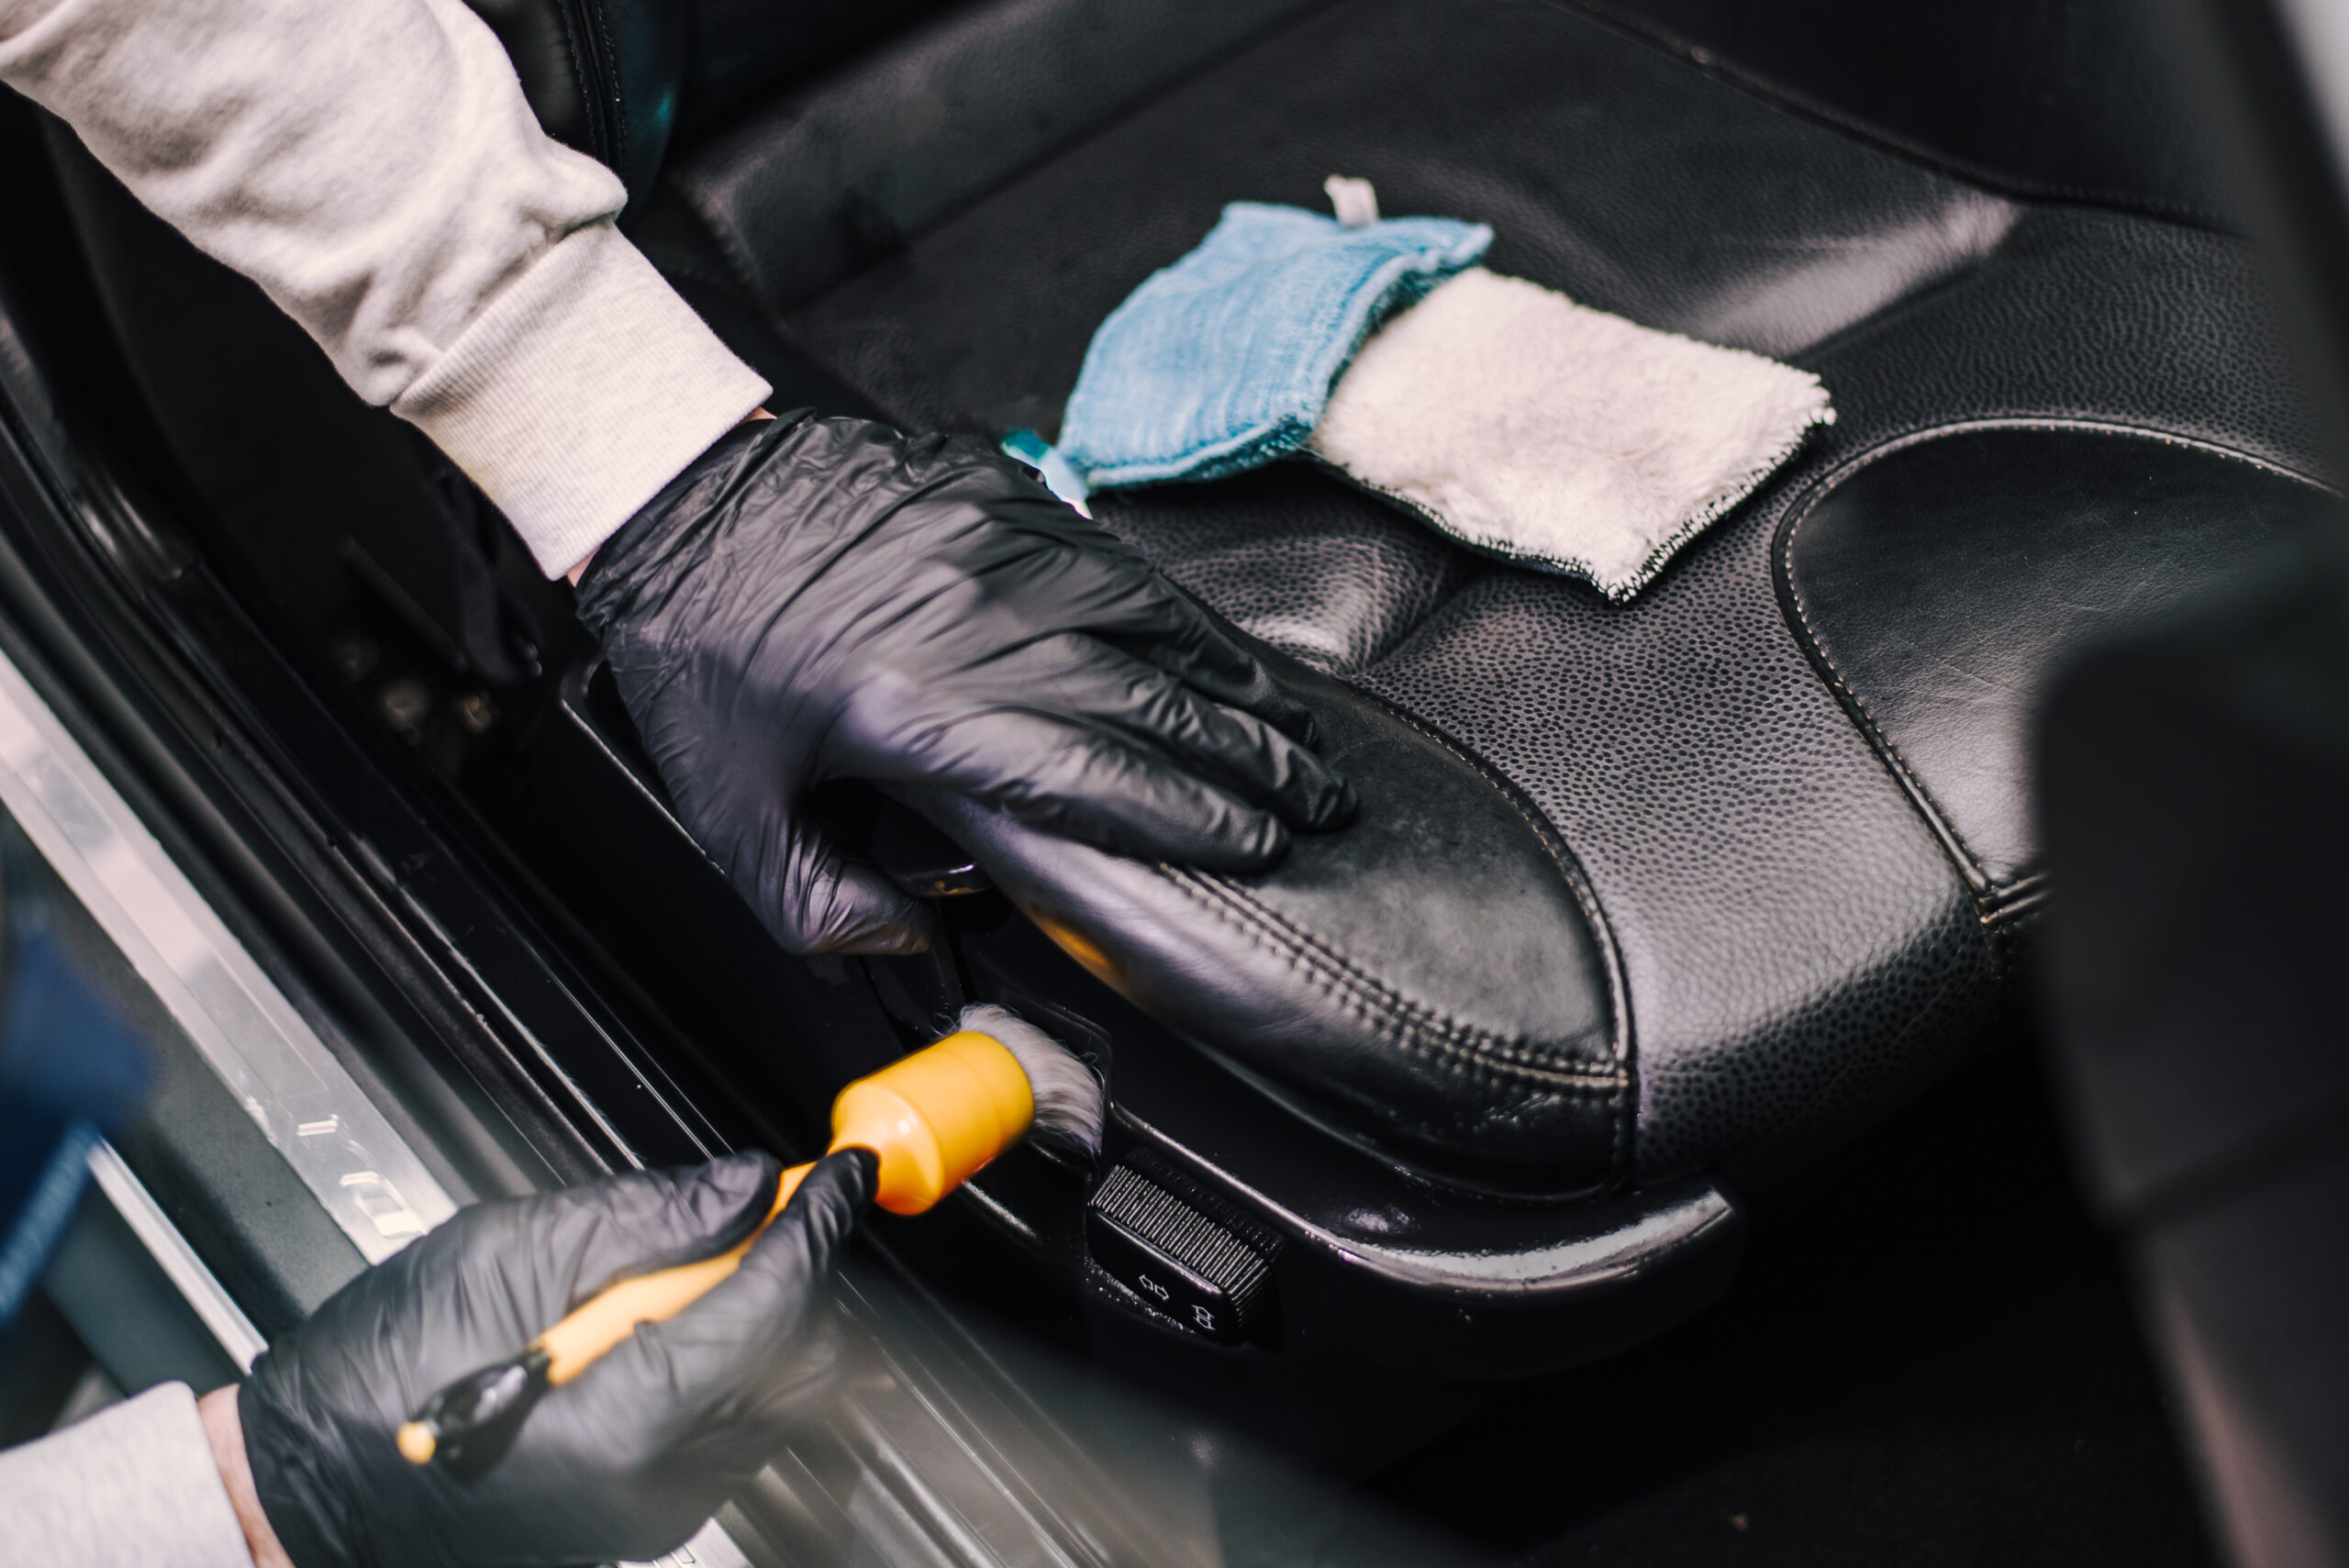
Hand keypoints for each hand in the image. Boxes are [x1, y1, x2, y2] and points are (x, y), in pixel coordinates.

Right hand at [230, 1150, 872, 1567]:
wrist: (309, 1487)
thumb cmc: (377, 1379)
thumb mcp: (504, 1253)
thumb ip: (644, 1217)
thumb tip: (744, 1185)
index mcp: (629, 1417)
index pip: (777, 1305)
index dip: (819, 1223)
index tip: (843, 1171)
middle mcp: (661, 1480)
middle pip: (804, 1358)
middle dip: (804, 1268)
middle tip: (780, 1198)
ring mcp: (660, 1507)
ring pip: (784, 1398)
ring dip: (776, 1314)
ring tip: (713, 1255)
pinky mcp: (650, 1514)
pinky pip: (740, 1431)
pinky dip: (741, 1362)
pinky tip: (683, 1316)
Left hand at [573, 414, 1353, 955]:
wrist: (674, 487)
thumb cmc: (698, 648)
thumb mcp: (727, 810)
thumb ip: (817, 904)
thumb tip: (906, 941)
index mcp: (915, 707)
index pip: (1091, 771)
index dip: (1185, 818)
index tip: (1251, 847)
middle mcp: (977, 622)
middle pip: (1148, 700)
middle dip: (1246, 762)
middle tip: (1312, 806)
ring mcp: (997, 548)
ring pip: (1151, 626)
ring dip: (1236, 691)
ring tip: (1297, 739)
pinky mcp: (1002, 499)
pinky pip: (1119, 566)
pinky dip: (1184, 620)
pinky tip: (1222, 654)